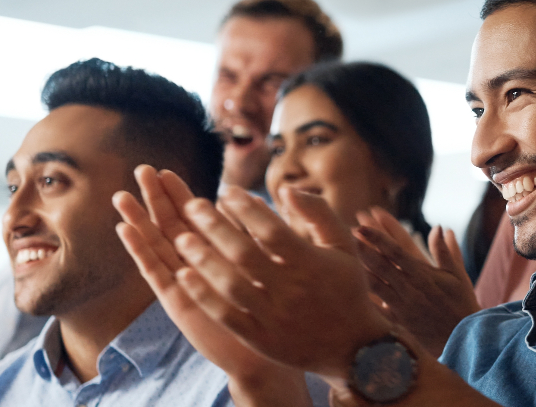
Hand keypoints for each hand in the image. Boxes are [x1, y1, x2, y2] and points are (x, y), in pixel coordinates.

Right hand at [114, 166, 309, 405]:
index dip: (179, 194)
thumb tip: (259, 199)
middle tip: (142, 170)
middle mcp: (195, 267)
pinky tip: (125, 230)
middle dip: (156, 199)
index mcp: (216, 255)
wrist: (266, 353)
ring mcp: (183, 283)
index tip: (167, 170)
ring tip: (121, 195)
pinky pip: (154, 272)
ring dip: (138, 220)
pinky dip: (140, 251)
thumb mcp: (273, 264)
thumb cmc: (275, 311)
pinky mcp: (176, 301)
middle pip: (170, 226)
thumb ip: (263, 233)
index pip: (193, 219)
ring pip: (157, 246)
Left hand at [168, 185, 395, 377]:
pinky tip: (184, 276)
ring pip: (230, 285)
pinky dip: (204, 296)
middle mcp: (292, 290)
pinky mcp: (261, 339)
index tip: (226, 191)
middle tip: (192, 206)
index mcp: (311, 264)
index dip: (246, 208)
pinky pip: (226, 316)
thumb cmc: (346, 288)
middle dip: (215, 227)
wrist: (354, 347)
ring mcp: (275, 317)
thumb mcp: (343, 246)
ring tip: (182, 238)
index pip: (272, 230)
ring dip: (203, 260)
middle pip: (244, 254)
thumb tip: (286, 190)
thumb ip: (318, 213)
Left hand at [353, 209, 480, 356]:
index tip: (362, 225)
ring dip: (358, 267)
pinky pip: (375, 308)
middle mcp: (409, 288)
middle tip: (346, 232)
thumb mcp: (458, 276)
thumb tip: (441, 227)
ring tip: (342, 253)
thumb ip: (447, 251)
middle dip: (362, 246)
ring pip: (373, 283)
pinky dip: (361, 297)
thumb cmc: (461, 305)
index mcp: (423, 275)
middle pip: (380, 264)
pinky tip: (347, 287)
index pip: (396, 250)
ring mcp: (401, 306)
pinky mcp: (396, 321)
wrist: (462, 339)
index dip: (378, 237)